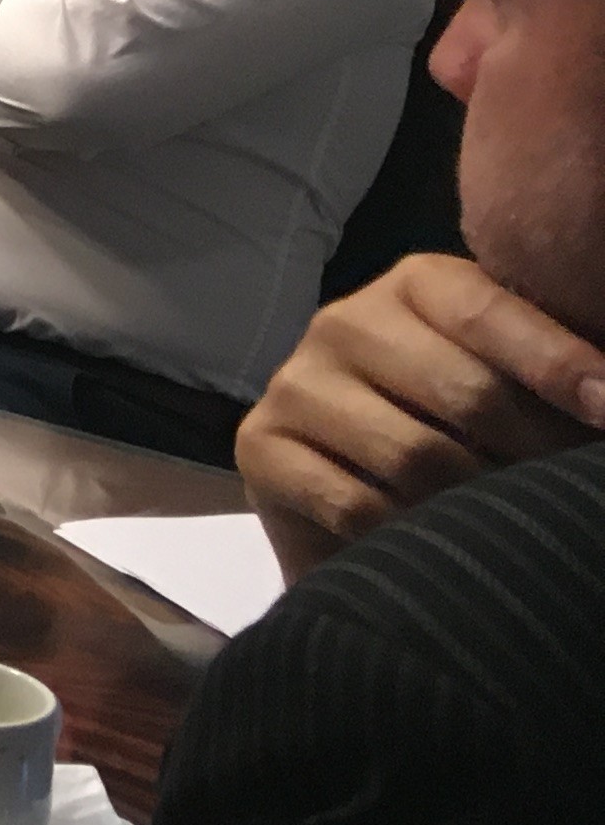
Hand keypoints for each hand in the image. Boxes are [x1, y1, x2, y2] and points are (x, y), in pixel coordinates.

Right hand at [237, 252, 604, 578]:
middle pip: (461, 390)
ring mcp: (295, 383)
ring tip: (502, 520)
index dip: (556, 361)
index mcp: (415, 286)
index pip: (487, 311)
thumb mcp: (507, 381)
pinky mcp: (259, 445)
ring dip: (474, 501)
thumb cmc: (457, 430)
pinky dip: (407, 531)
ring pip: (413, 455)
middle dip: (532, 451)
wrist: (353, 490)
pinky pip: (356, 504)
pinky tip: (429, 538)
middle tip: (566, 492)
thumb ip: (554, 370)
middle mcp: (344, 321)